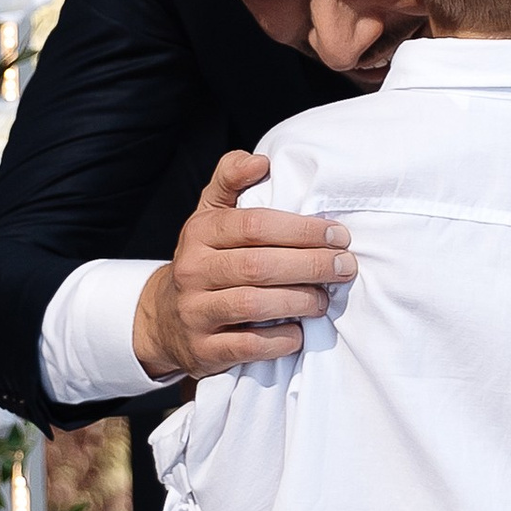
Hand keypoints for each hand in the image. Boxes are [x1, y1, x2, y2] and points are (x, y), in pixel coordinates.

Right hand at [131, 151, 352, 379]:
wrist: (164, 320)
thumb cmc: (206, 260)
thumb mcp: (210, 215)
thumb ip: (230, 180)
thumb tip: (260, 160)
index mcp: (200, 232)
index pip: (253, 225)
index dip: (301, 230)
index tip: (338, 235)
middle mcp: (193, 270)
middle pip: (258, 265)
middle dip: (311, 265)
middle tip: (345, 267)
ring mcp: (195, 312)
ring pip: (252, 304)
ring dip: (299, 301)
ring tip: (324, 299)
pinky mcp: (203, 350)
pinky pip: (247, 345)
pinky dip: (280, 340)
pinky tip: (299, 332)